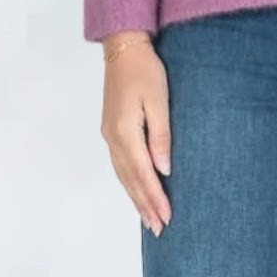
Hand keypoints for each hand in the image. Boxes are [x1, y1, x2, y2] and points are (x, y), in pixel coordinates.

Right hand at [100, 37, 172, 237]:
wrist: (123, 48)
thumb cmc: (145, 70)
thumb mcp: (159, 99)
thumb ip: (161, 135)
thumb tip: (164, 169)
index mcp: (124, 132)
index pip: (142, 173)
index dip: (154, 197)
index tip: (167, 217)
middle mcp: (113, 138)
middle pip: (130, 179)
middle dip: (145, 205)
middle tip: (159, 229)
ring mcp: (109, 135)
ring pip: (123, 175)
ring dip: (136, 198)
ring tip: (149, 219)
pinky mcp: (111, 129)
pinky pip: (120, 164)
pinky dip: (129, 182)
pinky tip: (136, 190)